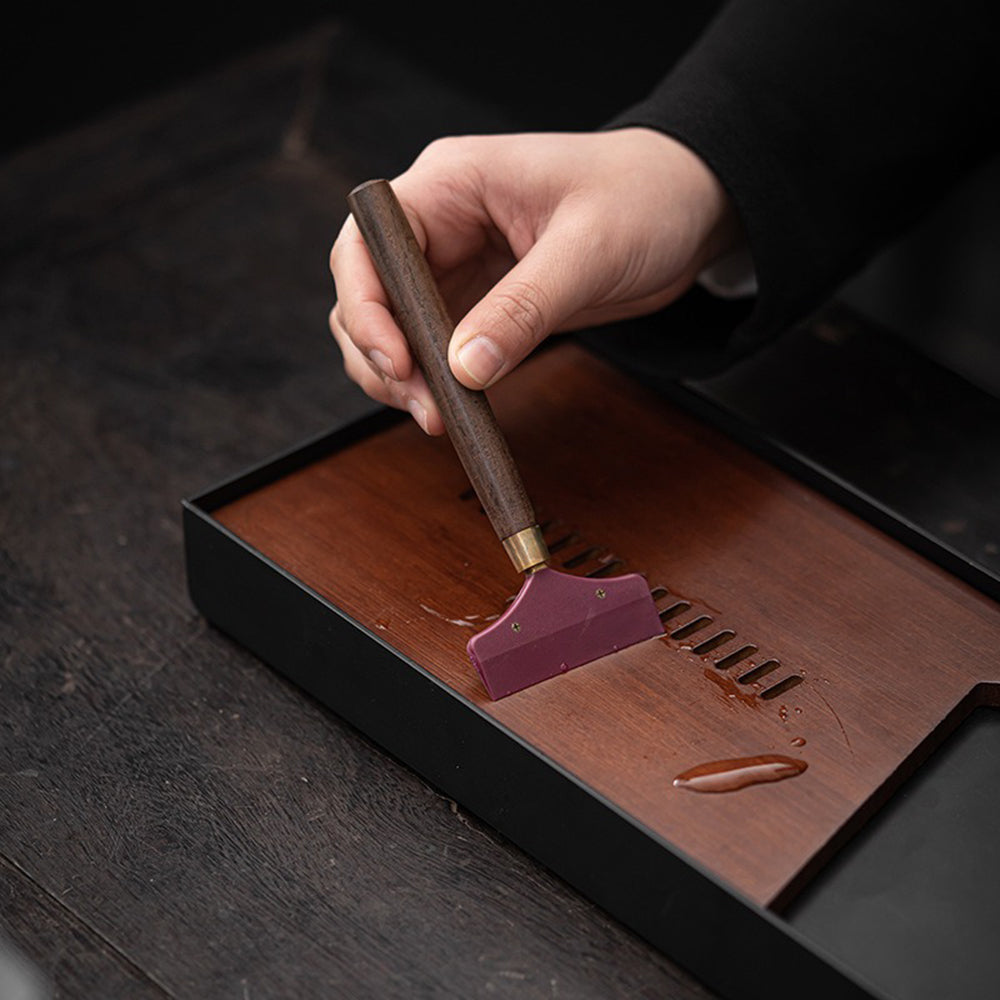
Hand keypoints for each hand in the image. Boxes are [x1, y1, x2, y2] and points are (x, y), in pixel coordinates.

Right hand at [329, 128, 741, 433]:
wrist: (692, 209)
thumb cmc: (647, 196)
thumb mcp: (588, 250)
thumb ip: (523, 309)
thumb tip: (463, 369)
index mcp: (451, 184)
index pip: (367, 244)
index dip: (366, 306)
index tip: (397, 362)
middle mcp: (442, 223)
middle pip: (369, 293)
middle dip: (382, 354)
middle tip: (424, 406)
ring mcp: (459, 264)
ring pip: (395, 327)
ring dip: (402, 377)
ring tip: (438, 416)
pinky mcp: (481, 301)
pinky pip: (436, 345)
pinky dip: (436, 380)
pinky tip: (456, 405)